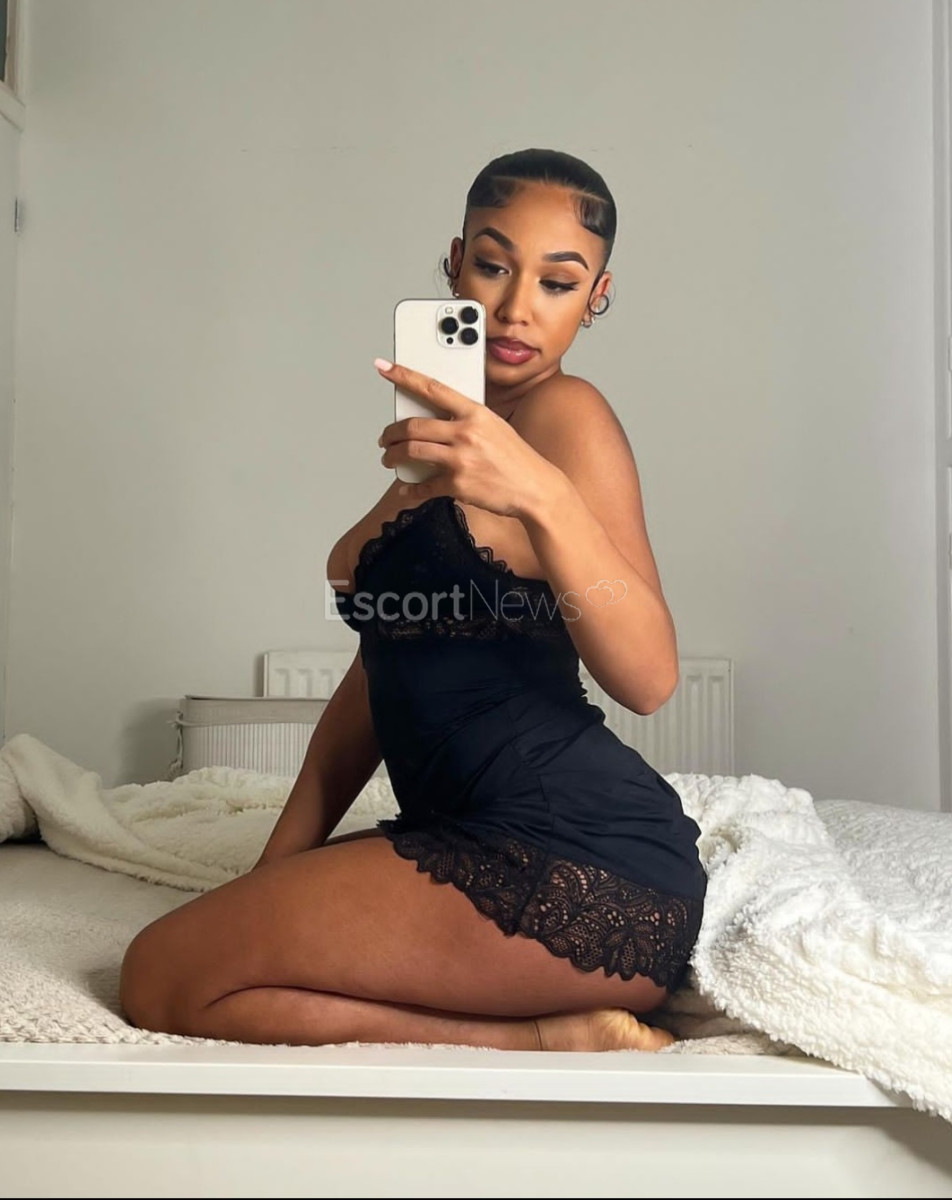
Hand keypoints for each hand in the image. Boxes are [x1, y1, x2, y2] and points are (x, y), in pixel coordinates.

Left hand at [373, 358, 558, 518]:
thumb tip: (434, 422)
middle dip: (391, 433)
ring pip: (411, 452)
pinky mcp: (458, 484)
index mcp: (475, 412)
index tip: (385, 368)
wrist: (536, 488)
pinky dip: (410, 489)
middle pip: (413, 426)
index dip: (404, 376)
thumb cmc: (516, 459)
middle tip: (385, 438)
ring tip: (389, 459)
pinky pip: (423, 486)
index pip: (432, 388)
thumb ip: (466, 420)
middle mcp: (466, 432)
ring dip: (393, 457)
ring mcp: (461, 459)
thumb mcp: (495, 427)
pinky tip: (406, 489)